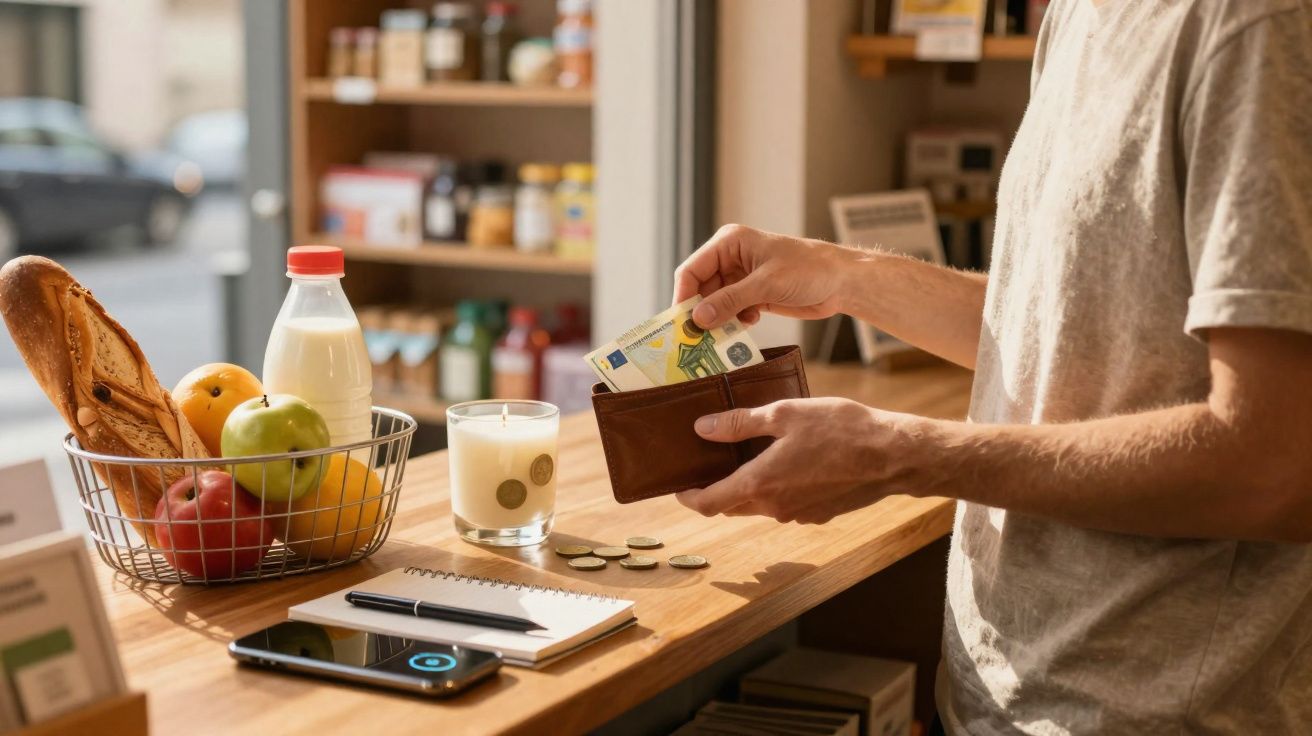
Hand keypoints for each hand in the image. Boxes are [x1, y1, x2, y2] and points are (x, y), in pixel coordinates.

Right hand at [673, 224, 859, 328]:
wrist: (841, 282)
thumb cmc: (808, 269)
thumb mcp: (766, 284)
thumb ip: (730, 301)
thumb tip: (698, 319)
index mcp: (729, 243)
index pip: (692, 270)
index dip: (683, 296)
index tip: (682, 324)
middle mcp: (731, 259)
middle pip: (700, 289)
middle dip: (701, 313)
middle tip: (698, 339)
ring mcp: (741, 279)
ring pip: (715, 304)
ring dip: (718, 320)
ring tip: (723, 335)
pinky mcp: (753, 296)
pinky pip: (731, 312)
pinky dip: (734, 322)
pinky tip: (749, 323)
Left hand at [675, 398, 921, 523]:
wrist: (893, 456)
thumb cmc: (840, 429)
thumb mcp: (784, 415)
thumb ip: (740, 424)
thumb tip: (702, 429)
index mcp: (759, 484)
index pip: (709, 503)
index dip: (688, 497)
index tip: (678, 486)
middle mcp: (775, 508)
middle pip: (732, 505)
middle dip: (717, 489)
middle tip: (711, 462)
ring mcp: (798, 514)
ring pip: (760, 505)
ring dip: (748, 487)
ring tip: (749, 455)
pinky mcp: (819, 513)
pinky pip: (786, 504)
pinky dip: (776, 488)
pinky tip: (788, 461)